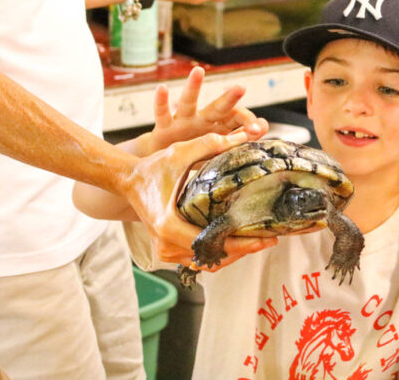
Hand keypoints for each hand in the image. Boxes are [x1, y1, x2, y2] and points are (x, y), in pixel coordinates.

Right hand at [124, 131, 277, 269]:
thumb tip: (241, 137)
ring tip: (257, 240)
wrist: (129, 181)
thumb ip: (209, 144)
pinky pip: (197, 259)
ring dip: (232, 254)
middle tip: (269, 239)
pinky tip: (236, 241)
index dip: (242, 243)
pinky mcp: (167, 251)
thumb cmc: (153, 168)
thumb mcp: (180, 152)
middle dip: (244, 250)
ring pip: (206, 262)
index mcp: (169, 226)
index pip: (212, 243)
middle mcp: (166, 245)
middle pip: (213, 257)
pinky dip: (217, 253)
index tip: (265, 238)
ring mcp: (165, 251)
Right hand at [143, 66, 268, 154]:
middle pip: (218, 107)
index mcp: (218, 126)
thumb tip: (264, 125)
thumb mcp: (218, 148)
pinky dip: (161, 101)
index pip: (237, 118)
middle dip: (229, 98)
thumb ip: (240, 137)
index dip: (248, 122)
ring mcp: (183, 122)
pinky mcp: (164, 128)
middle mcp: (202, 120)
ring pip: (188, 102)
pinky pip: (162, 114)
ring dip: (194, 87)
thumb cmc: (196, 152)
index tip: (258, 130)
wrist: (166, 162)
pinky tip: (162, 88)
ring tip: (198, 71)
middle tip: (241, 88)